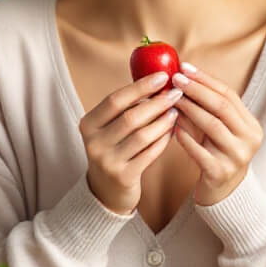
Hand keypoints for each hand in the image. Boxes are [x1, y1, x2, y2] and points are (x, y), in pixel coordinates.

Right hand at [78, 70, 181, 213]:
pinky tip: (173, 130)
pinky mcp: (123, 176)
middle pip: (130, 117)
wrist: (106, 190)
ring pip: (142, 136)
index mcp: (88, 124)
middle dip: (157, 102)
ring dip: (163, 121)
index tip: (163, 76)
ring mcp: (107, 161)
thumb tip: (155, 77)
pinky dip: (164, 139)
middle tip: (176, 93)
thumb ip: (125, 106)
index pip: (115, 100)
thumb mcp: (109, 127)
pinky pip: (150, 153)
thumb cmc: (114, 148)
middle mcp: (94, 143)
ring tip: (176, 111)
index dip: (141, 86)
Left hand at [171, 62, 263, 205]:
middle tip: (175, 79)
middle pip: (222, 107)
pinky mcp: (221, 173)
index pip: (229, 95)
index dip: (206, 79)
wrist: (223, 194)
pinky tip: (173, 127)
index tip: (184, 67)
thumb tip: (181, 77)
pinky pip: (200, 151)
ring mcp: (237, 157)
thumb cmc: (216, 154)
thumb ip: (206, 108)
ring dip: (190, 109)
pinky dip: (186, 138)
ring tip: (172, 99)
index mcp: (251, 126)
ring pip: (212, 125)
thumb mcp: (218, 131)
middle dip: (197, 90)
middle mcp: (249, 140)